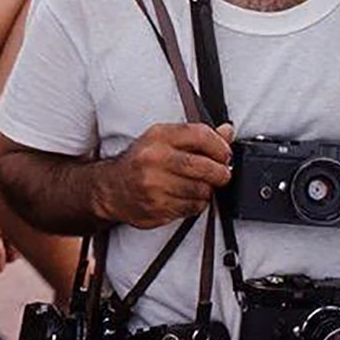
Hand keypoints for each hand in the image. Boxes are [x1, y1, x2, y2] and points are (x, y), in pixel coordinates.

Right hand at [96, 123, 233, 228]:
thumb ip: (197, 136)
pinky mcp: (157, 207)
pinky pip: (191, 207)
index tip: (225, 154)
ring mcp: (154, 185)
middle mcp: (155, 159)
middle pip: (203, 166)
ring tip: (201, 186)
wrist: (111, 188)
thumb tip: (227, 131)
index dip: (220, 146)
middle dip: (220, 172)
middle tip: (222, 174)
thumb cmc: (141, 161)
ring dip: (208, 190)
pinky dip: (196, 203)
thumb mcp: (164, 139)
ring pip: (200, 190)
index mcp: (159, 136)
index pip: (200, 135)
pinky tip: (188, 197)